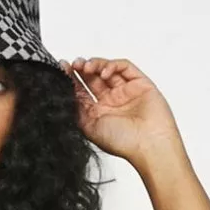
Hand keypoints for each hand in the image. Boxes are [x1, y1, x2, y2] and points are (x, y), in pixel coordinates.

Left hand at [69, 60, 184, 170]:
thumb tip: (64, 93)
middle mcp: (111, 100)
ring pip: (107, 69)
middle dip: (81, 68)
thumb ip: (77, 109)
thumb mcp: (89, 127)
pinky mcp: (139, 83)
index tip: (61, 70)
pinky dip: (112, 66)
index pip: (82, 90)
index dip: (72, 79)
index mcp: (99, 112)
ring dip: (95, 64)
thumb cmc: (122, 141)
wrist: (148, 144)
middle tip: (73, 64)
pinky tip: (104, 74)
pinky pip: (124, 67)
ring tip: (86, 67)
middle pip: (93, 77)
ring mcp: (125, 91)